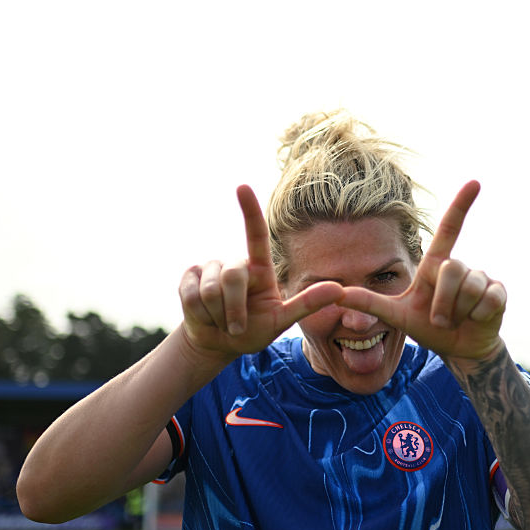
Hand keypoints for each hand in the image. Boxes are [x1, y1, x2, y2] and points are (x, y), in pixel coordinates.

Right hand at [179, 185, 343, 358]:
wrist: (218, 343)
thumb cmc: (253, 331)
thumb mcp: (282, 321)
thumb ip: (308, 304)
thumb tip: (339, 289)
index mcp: (259, 268)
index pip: (255, 234)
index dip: (250, 211)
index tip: (242, 187)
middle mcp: (235, 263)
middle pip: (232, 277)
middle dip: (234, 309)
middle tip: (237, 327)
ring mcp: (210, 268)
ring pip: (210, 290)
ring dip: (218, 316)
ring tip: (221, 322)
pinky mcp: (189, 278)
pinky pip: (192, 296)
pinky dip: (200, 315)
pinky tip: (204, 317)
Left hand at [337, 181, 506, 361]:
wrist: (458, 349)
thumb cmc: (427, 327)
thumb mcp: (395, 315)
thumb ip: (368, 302)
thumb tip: (337, 292)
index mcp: (435, 265)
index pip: (449, 229)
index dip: (461, 205)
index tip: (474, 182)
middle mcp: (459, 266)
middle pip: (451, 269)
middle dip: (442, 302)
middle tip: (439, 320)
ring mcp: (481, 279)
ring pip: (470, 288)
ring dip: (458, 313)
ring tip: (456, 320)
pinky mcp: (498, 293)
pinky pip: (487, 300)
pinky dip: (477, 316)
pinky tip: (476, 319)